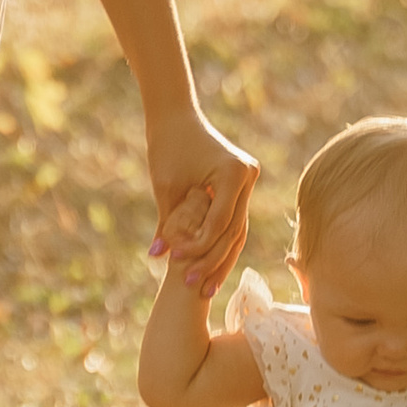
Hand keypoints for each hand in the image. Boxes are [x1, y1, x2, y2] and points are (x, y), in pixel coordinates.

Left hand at [147, 105, 256, 293]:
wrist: (175, 118)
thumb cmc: (167, 147)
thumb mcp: (166, 187)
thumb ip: (169, 223)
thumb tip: (158, 256)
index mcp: (233, 172)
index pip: (220, 221)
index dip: (199, 245)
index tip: (176, 262)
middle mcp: (248, 177)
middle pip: (235, 230)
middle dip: (213, 261)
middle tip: (195, 287)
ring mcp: (248, 181)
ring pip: (238, 230)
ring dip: (220, 259)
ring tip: (205, 288)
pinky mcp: (241, 185)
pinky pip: (233, 221)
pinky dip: (220, 242)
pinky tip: (209, 268)